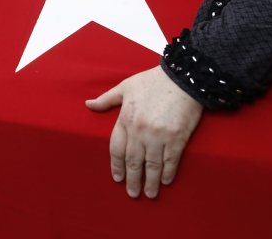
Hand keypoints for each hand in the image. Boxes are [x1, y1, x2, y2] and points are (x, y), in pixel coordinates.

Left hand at [86, 66, 202, 198]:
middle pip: (133, 161)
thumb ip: (106, 99)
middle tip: (132, 193)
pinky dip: (167, 173)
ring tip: (149, 194)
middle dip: (132, 179)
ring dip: (150, 182)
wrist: (183, 77)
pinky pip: (170, 161)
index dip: (116, 166)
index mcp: (125, 119)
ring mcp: (159, 136)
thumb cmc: (153, 81)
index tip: (117, 178)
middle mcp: (140, 130)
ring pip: (152, 165)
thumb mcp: (125, 86)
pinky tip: (165, 181)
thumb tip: (88, 104)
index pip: (117, 149)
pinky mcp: (177, 138)